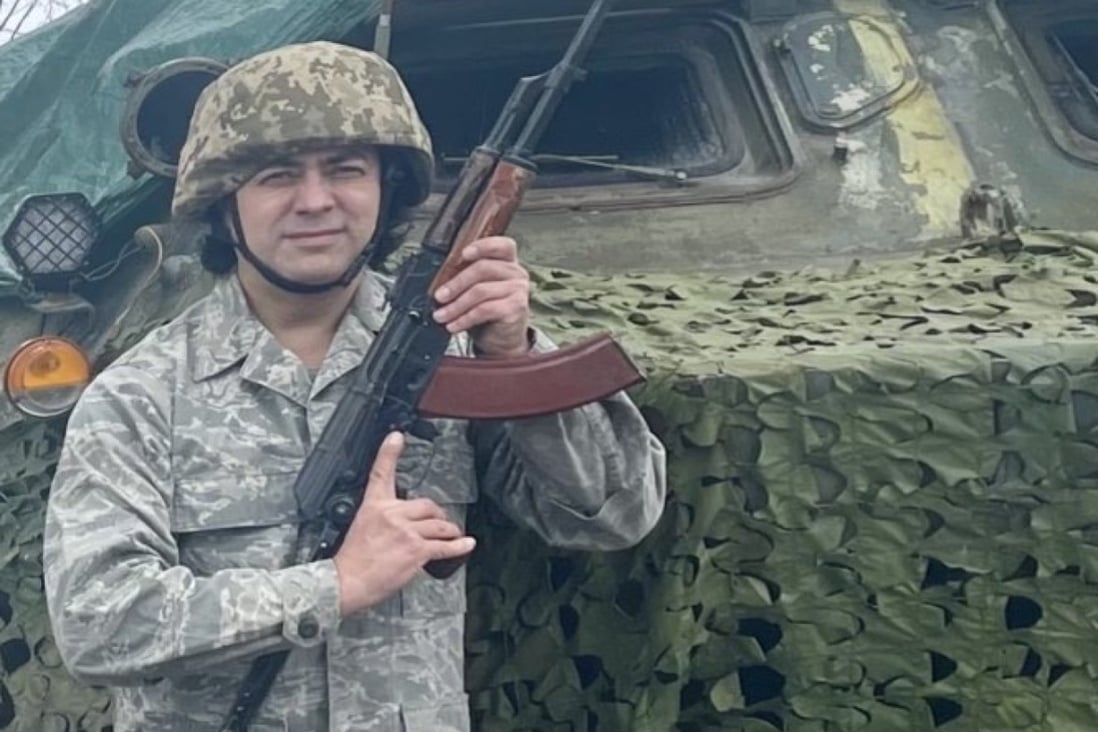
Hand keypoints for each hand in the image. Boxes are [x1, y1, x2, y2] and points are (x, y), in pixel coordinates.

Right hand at [332, 432, 474, 615]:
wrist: (346, 581)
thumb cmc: (352, 560)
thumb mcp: (361, 526)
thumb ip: (382, 517)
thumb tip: (401, 521)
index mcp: (374, 506)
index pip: (382, 473)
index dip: (389, 452)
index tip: (396, 437)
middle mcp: (392, 514)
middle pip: (426, 505)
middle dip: (437, 515)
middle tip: (439, 523)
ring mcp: (406, 532)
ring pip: (439, 525)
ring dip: (449, 531)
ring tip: (451, 535)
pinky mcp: (416, 550)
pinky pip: (445, 546)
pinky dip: (459, 546)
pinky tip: (466, 544)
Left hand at [432, 235, 530, 357]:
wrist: (502, 339)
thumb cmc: (487, 311)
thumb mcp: (474, 290)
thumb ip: (464, 278)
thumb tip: (439, 281)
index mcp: (506, 261)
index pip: (501, 245)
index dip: (482, 246)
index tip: (463, 254)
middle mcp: (516, 272)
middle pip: (483, 268)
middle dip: (456, 283)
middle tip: (439, 296)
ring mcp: (519, 289)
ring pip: (481, 291)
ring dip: (456, 305)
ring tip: (441, 316)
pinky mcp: (516, 308)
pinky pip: (484, 310)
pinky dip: (464, 319)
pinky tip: (453, 325)